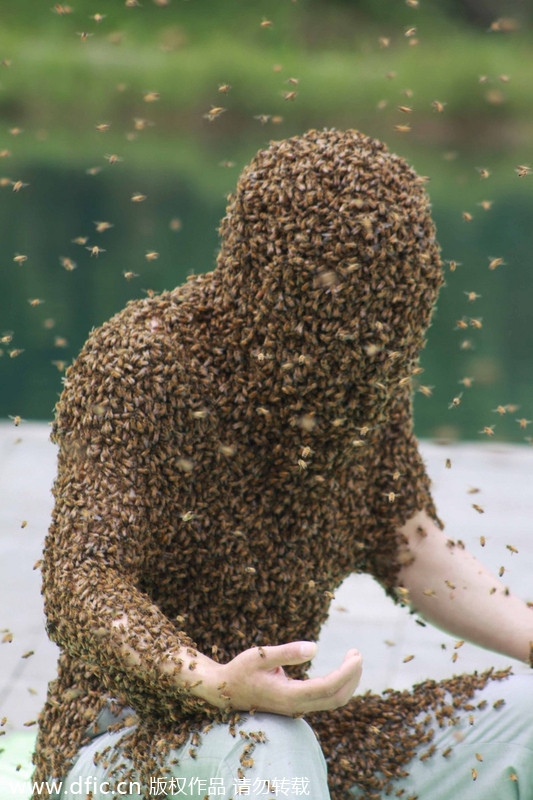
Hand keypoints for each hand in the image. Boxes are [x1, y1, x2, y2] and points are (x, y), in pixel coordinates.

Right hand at [206, 641, 362, 715]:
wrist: (224, 691)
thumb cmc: (240, 670)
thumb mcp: (260, 655)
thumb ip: (287, 652)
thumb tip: (315, 647)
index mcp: (287, 695)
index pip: (327, 687)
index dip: (346, 672)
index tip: (356, 655)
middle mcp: (295, 706)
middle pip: (336, 698)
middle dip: (352, 677)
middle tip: (357, 653)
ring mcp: (296, 708)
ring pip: (332, 701)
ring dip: (348, 682)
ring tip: (353, 658)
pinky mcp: (297, 704)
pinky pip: (325, 699)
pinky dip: (339, 685)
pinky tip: (341, 670)